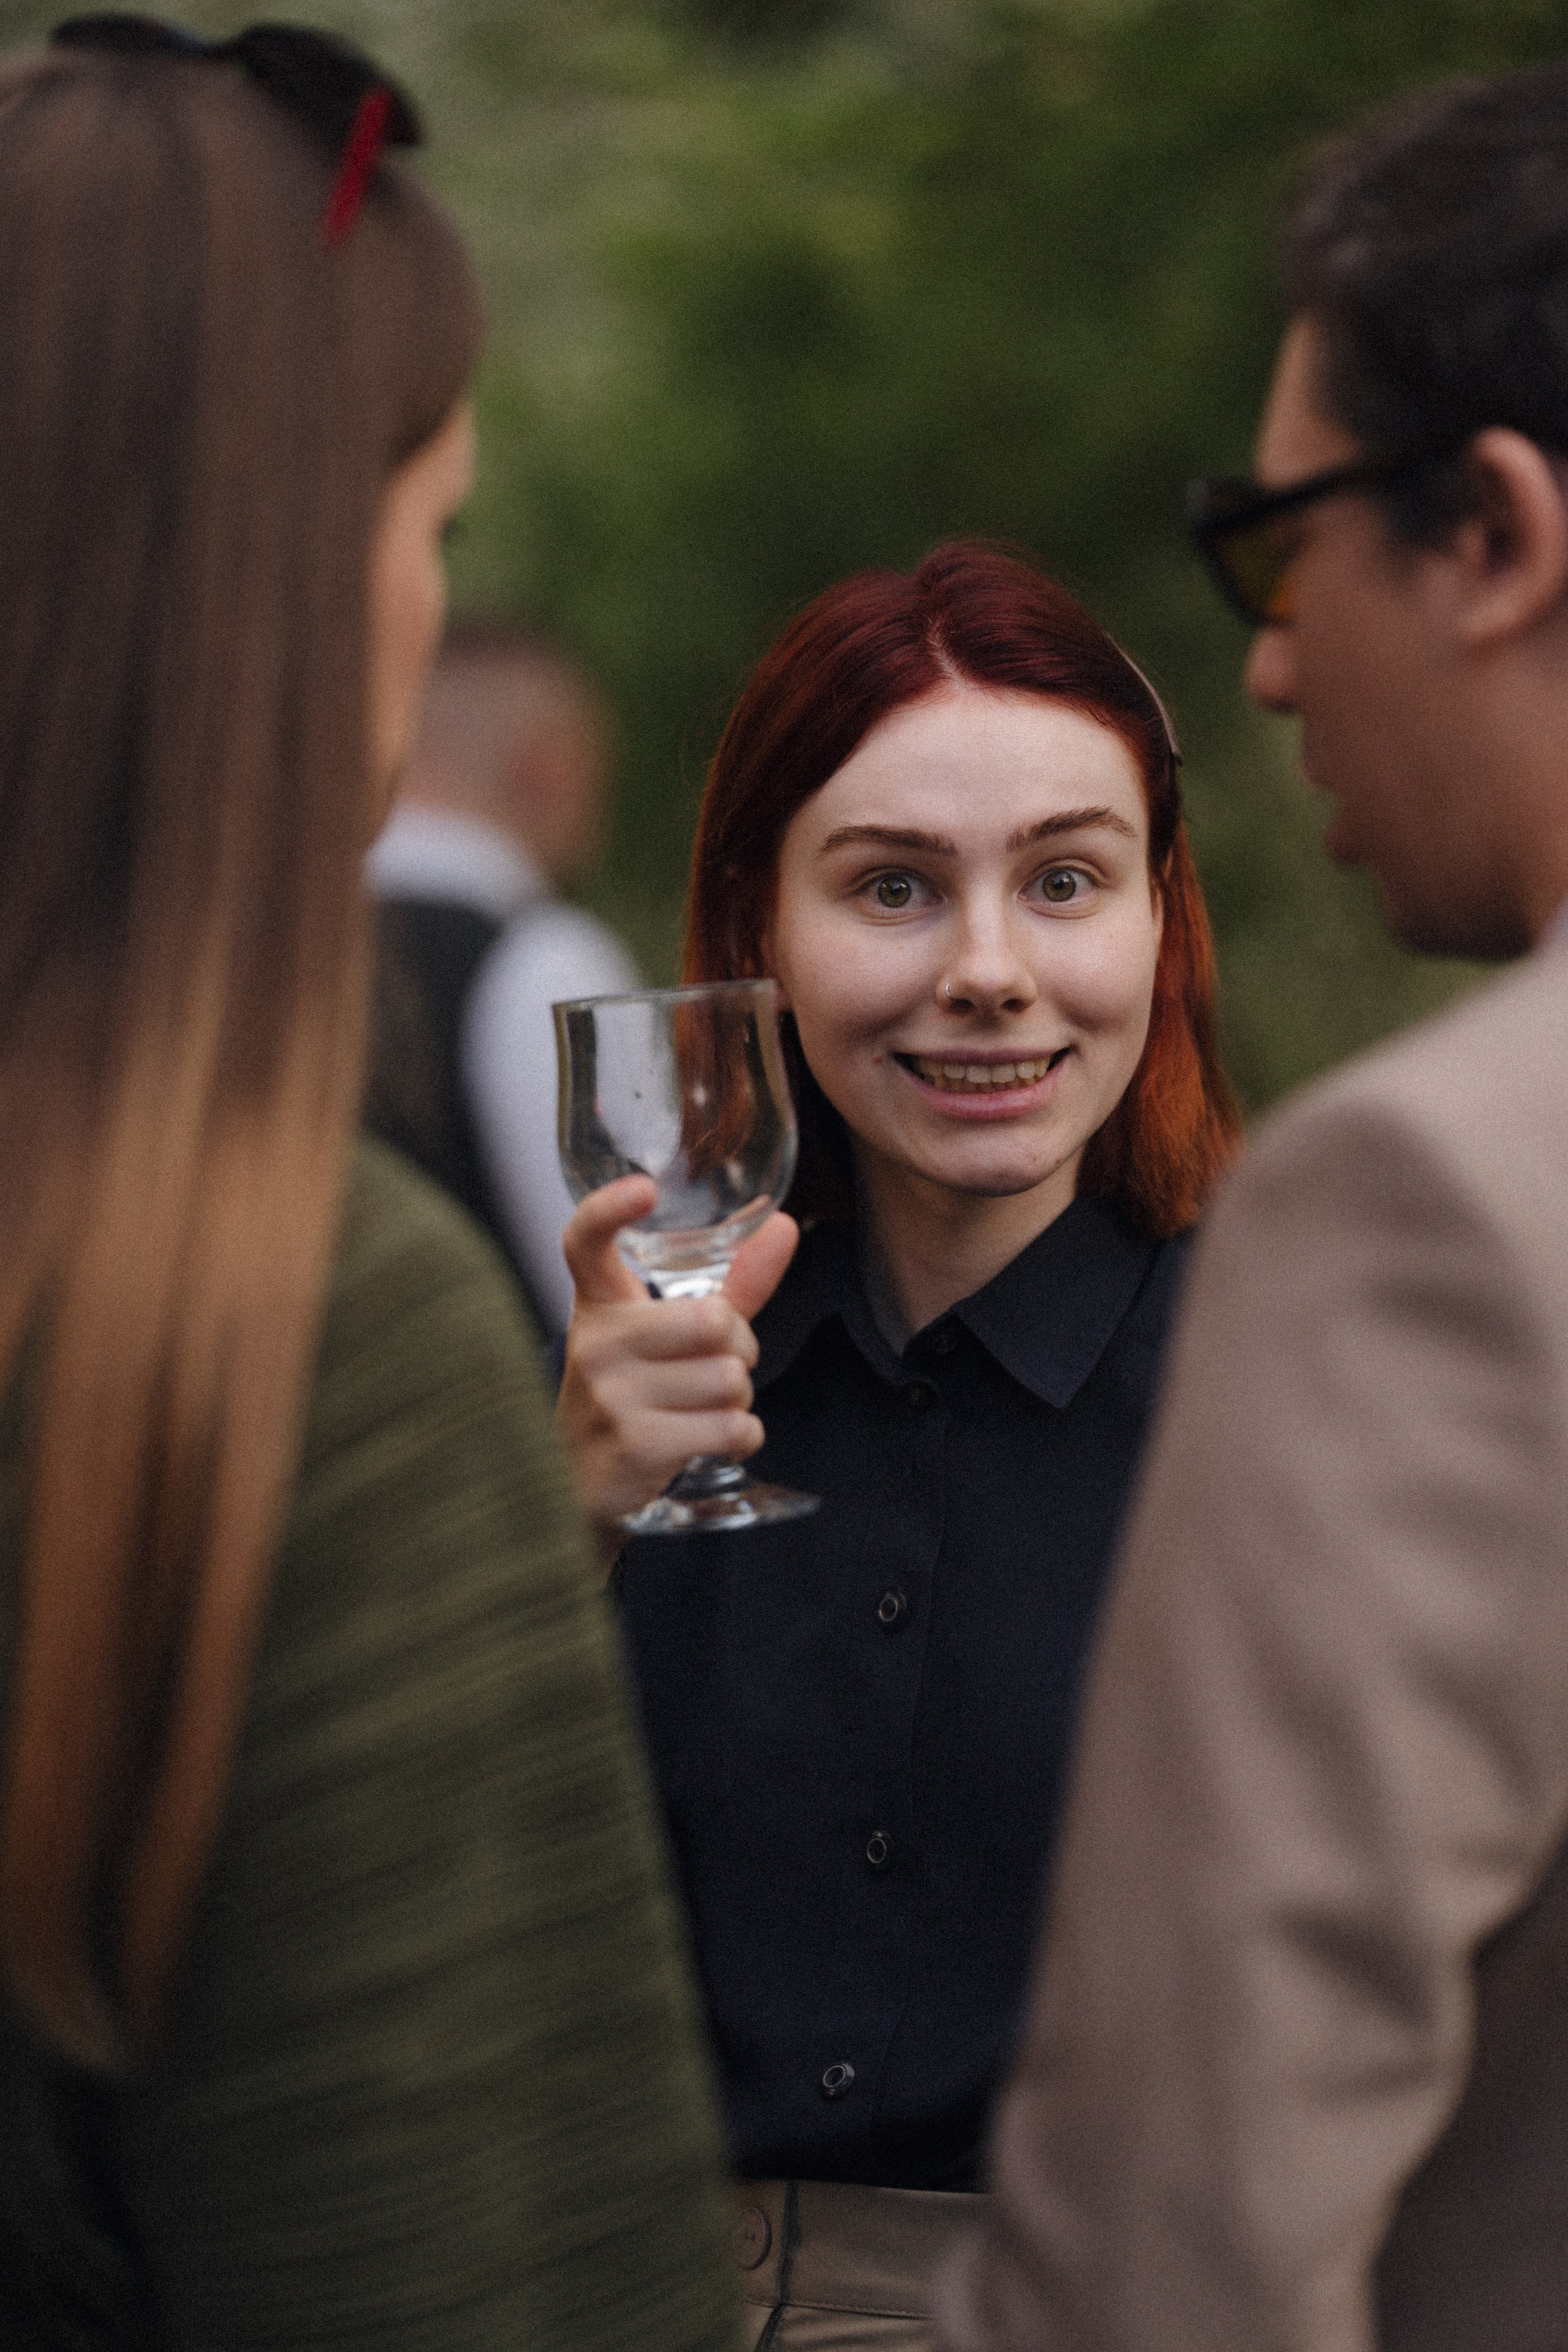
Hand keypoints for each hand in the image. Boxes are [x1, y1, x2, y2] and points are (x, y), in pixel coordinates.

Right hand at [556, 1174, 799, 1575]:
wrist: (584, 1486)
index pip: (585, 1241)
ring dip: (739, 1400)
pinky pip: (732, 1427)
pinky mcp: (634, 1443)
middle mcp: (596, 1341)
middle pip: (716, 1321)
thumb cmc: (638, 1395)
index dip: (611, 1209)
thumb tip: (784, 1224)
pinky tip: (711, 1440)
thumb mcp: (671, 1335)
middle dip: (741, 1350)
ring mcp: (610, 1393)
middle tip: (715, 1370)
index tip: (644, 1189)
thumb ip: (732, 1285)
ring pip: (731, 1379)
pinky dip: (742, 1437)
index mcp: (598, 1303)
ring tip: (702, 1409)